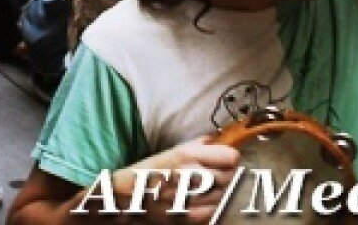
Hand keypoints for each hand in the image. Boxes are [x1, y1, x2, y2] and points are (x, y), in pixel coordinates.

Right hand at [113, 138, 241, 223]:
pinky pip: (214, 211)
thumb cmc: (146, 172)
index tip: (225, 158)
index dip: (229, 157)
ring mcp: (192, 199)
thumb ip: (197, 145)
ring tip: (202, 187)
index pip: (231, 157)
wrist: (126, 198)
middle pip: (230, 176)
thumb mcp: (170, 151)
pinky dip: (211, 207)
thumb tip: (218, 141)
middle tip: (213, 173)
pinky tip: (198, 201)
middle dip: (225, 174)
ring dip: (218, 191)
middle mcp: (191, 176)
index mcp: (187, 155)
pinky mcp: (189, 218)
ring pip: (224, 194)